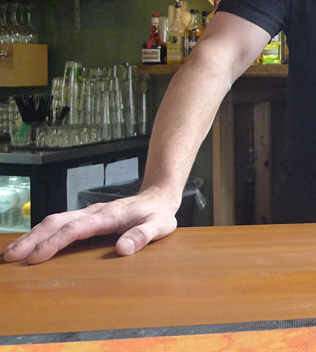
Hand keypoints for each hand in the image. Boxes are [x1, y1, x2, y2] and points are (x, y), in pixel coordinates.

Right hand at [2, 188, 177, 264]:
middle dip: (33, 239)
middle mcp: (93, 212)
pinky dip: (43, 233)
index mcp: (107, 216)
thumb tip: (123, 249)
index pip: (75, 229)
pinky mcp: (87, 217)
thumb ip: (143, 236)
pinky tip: (32, 244)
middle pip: (57, 222)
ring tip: (13, 253)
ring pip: (55, 221)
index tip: (36, 258)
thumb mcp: (159, 226)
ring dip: (33, 236)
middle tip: (11, 257)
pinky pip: (61, 223)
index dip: (54, 243)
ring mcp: (88, 213)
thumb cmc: (158, 214)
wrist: (158, 197)